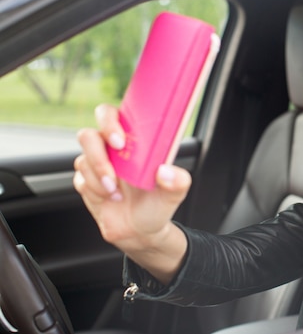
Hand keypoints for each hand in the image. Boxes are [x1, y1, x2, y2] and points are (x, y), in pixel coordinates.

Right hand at [73, 104, 189, 281]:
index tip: (120, 141)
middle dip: (97, 154)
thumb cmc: (157, 205)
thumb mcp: (174, 193)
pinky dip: (94, 191)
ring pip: (83, 161)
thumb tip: (166, 172)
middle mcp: (112, 149)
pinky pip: (80, 180)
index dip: (109, 121)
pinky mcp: (86, 182)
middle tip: (113, 175)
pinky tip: (110, 199)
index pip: (112, 115)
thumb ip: (178, 181)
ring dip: (99, 179)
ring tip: (117, 194)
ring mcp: (97, 164)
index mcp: (134, 141)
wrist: (140, 232)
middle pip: (87, 135)